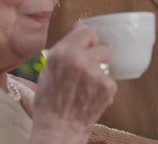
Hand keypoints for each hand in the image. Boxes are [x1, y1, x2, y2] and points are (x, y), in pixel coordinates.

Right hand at [31, 23, 116, 142]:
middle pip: (100, 46)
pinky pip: (110, 79)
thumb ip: (63, 49)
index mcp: (61, 52)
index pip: (86, 31)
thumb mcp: (47, 69)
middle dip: (96, 55)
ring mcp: (94, 72)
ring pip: (107, 62)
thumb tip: (79, 29)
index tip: (87, 46)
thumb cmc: (49, 101)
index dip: (87, 40)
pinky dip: (104, 87)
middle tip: (87, 69)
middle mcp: (78, 59)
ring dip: (101, 70)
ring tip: (89, 84)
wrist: (59, 127)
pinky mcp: (106, 86)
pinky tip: (92, 95)